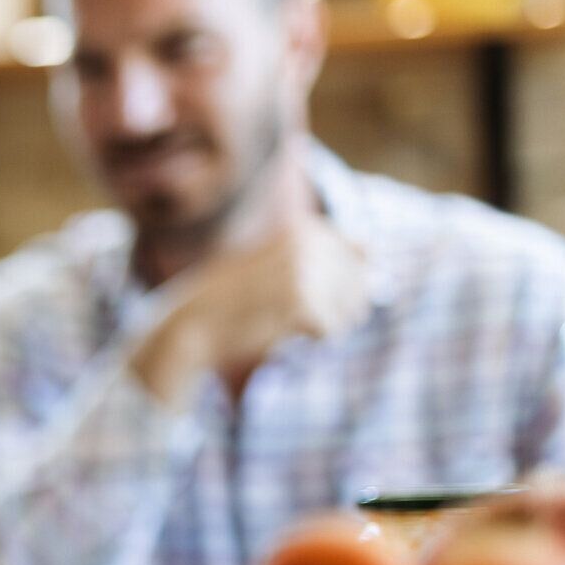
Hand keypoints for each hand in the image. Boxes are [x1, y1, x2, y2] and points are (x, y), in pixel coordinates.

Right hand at [136, 207, 369, 406]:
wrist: (192, 324)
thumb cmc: (232, 297)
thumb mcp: (273, 260)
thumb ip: (320, 250)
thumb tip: (372, 248)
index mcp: (300, 227)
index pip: (358, 251)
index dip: (346, 280)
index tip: (312, 293)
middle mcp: (305, 242)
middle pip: (358, 280)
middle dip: (343, 304)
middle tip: (304, 315)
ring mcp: (303, 271)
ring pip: (349, 306)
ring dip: (328, 322)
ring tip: (293, 322)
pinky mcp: (299, 302)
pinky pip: (330, 328)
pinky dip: (314, 337)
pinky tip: (285, 332)